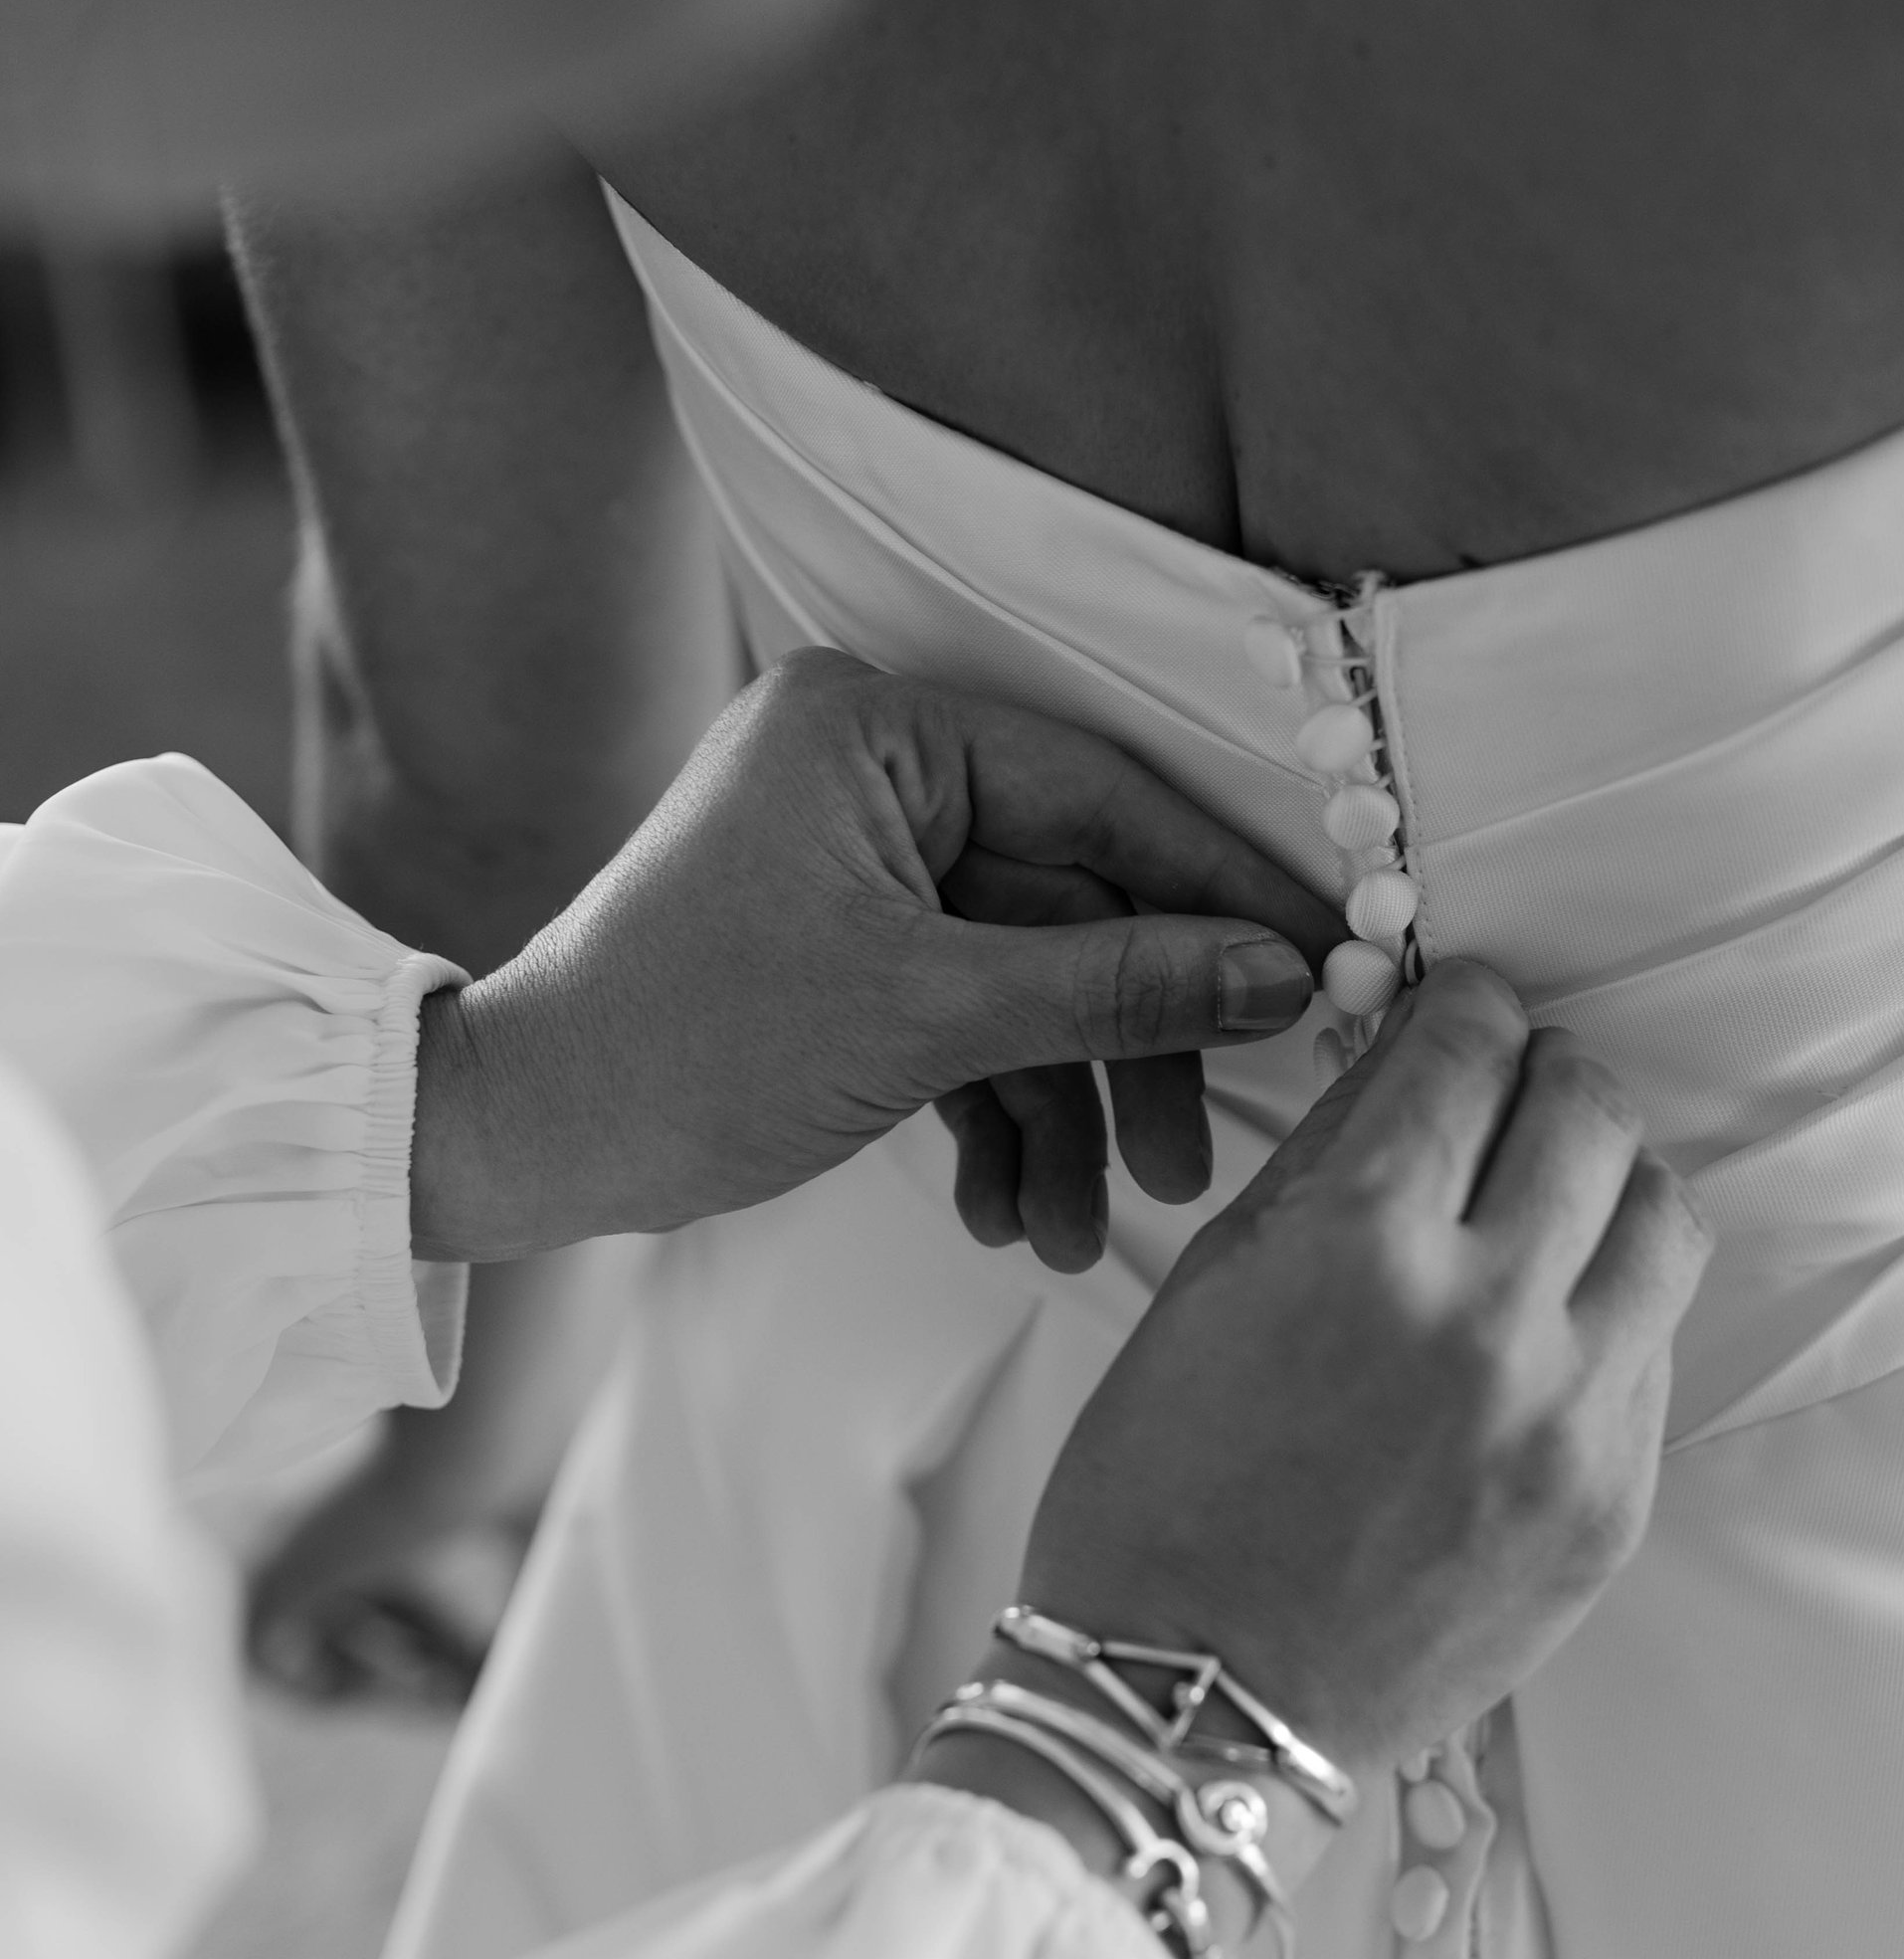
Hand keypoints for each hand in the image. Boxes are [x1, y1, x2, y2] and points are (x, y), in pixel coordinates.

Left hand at [409, 649, 1340, 1264]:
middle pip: (1074, 904)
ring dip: (1059, 1115)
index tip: (1326, 967)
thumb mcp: (926, 1018)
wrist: (522, 1143)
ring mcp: (858, 861)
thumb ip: (1117, 987)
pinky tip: (1000, 1214)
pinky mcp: (847, 946)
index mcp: (874, 726)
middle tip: (1191, 1159)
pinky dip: (992, 1117)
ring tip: (1071, 1232)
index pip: (1101, 797)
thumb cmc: (687, 1047)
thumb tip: (1284, 975)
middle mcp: (870, 770)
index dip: (1219, 894)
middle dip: (1123, 1052)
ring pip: (1025, 982)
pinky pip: (964, 1018)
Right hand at [1011, 961, 1709, 1774]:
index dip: (1472, 1007)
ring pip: (1664, 1219)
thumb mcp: (1209, 1292)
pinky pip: (1655, 1354)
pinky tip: (1538, 1337)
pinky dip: (1606, 1316)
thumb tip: (1409, 1065)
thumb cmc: (1161, 1501)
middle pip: (1593, 1111)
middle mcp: (1491, 1318)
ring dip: (1609, 1186)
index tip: (1466, 1012)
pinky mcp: (1614, 1505)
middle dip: (1546, 1077)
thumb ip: (1326, 1164)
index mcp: (1365, 1245)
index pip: (1473, 1048)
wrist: (1194, 1708)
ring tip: (1553, 1209)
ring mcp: (1572, 1419)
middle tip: (1509, 1096)